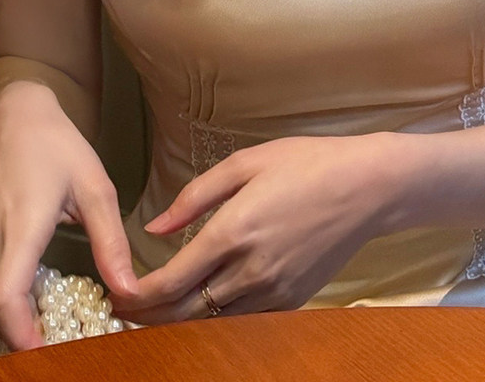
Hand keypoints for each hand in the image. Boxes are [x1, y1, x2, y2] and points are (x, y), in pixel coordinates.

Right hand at [0, 81, 138, 350]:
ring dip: (14, 326)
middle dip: (27, 339)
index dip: (24, 337)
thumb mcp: (95, 189)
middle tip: (68, 343)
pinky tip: (36, 305)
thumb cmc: (58, 148)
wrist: (14, 118)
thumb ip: (111, 242)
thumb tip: (129, 290)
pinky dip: (3, 308)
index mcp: (20, 228)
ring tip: (56, 330)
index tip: (52, 355)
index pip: (7, 299)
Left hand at [111, 132, 399, 322]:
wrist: (369, 187)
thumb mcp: (248, 162)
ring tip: (153, 310)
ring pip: (211, 323)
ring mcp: (273, 291)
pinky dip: (214, 318)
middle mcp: (251, 270)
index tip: (114, 293)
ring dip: (177, 320)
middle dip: (146, 317)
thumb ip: (195, 196)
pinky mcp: (291, 301)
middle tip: (122, 309)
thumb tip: (153, 228)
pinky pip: (241, 319)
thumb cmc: (308, 163)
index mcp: (235, 231)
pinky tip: (200, 304)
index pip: (169, 284)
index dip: (134, 296)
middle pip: (183, 313)